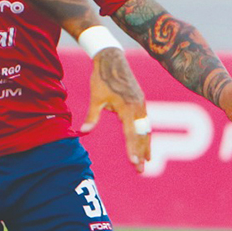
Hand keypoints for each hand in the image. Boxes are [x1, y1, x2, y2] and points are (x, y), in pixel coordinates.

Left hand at [80, 48, 149, 172]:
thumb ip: (92, 116)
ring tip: (147, 160)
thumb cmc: (102, 78)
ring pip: (146, 129)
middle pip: (142, 135)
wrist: (112, 60)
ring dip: (146, 145)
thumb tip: (84, 132)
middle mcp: (139, 107)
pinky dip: (145, 134)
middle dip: (142, 153)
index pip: (132, 133)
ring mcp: (142, 104)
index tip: (134, 163)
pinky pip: (145, 122)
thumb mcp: (95, 98)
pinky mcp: (141, 101)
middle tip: (141, 170)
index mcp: (128, 108)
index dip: (133, 149)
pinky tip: (145, 142)